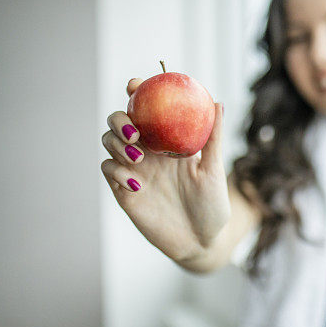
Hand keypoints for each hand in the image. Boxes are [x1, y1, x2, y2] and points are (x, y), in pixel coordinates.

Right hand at [100, 78, 229, 261]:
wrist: (202, 241)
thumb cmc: (213, 205)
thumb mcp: (215, 170)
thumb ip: (214, 137)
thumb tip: (217, 102)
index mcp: (168, 140)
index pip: (147, 109)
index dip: (137, 92)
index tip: (137, 85)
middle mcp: (147, 151)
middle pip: (120, 122)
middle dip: (119, 119)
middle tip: (134, 131)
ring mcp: (133, 170)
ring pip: (109, 143)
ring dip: (116, 143)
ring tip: (138, 156)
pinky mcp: (123, 191)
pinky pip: (109, 171)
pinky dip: (116, 170)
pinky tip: (137, 183)